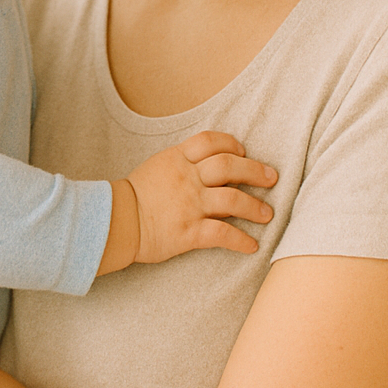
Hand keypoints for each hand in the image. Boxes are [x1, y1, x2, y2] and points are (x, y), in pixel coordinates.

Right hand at [126, 130, 276, 263]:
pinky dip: (241, 241)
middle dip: (255, 172)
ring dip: (255, 207)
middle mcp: (187, 178)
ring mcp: (189, 204)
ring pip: (233, 200)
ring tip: (267, 214)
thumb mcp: (157, 166)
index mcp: (177, 158)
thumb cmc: (135, 195)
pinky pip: (223, 235)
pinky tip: (252, 246)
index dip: (231, 144)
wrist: (115, 222)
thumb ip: (182, 162)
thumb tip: (210, 166)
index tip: (243, 152)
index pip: (211, 141)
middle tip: (271, 178)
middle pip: (230, 166)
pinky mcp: (189, 232)